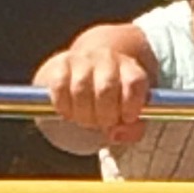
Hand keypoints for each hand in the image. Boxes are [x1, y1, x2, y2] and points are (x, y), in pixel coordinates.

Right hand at [38, 23, 154, 145]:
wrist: (83, 75)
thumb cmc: (111, 100)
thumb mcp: (128, 113)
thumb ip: (132, 129)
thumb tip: (116, 134)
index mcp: (130, 68)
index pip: (134, 82)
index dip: (131, 105)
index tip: (127, 118)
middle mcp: (107, 58)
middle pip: (106, 88)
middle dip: (104, 115)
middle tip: (103, 123)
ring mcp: (82, 59)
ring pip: (81, 89)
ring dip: (83, 114)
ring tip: (86, 119)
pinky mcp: (59, 64)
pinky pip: (60, 87)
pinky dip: (64, 107)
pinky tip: (69, 112)